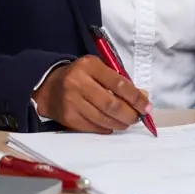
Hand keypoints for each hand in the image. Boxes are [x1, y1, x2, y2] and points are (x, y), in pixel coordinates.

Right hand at [32, 55, 151, 132]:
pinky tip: (111, 124)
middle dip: (130, 114)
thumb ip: (120, 81)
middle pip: (111, 104)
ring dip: (120, 123)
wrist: (49, 87)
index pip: (119, 83)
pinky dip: (107, 127)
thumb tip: (143, 97)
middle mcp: (78, 83)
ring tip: (127, 121)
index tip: (146, 106)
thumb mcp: (98, 70)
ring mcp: (72, 102)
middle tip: (137, 117)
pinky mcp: (68, 117)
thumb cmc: (80, 76)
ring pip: (103, 118)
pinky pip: (94, 127)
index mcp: (89, 65)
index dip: (136, 97)